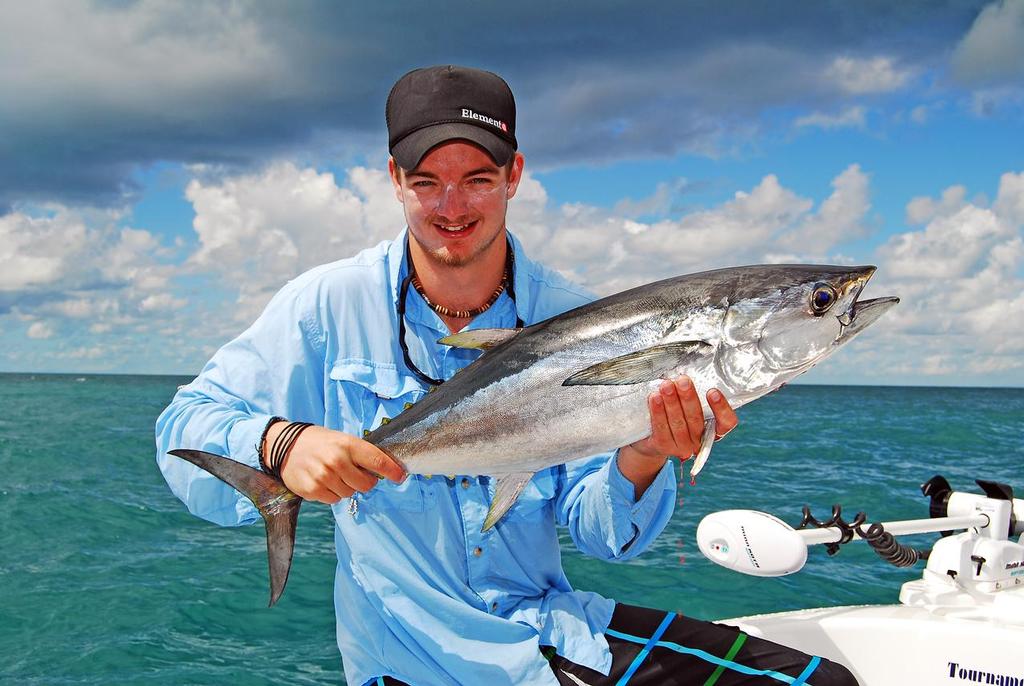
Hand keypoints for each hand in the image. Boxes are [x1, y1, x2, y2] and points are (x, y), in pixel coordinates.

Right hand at [264, 423, 405, 503]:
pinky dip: (332, 493)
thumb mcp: (342, 440)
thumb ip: (361, 454)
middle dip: (365, 482)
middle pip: (367, 485)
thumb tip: (385, 470)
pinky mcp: (313, 490)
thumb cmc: (320, 442)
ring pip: (349, 494)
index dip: (393, 472)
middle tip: (355, 474)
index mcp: (348, 445)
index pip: (378, 462)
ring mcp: (324, 476)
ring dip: (346, 487)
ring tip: (334, 475)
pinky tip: (323, 481)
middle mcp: (337, 461)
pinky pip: (334, 500)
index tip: (401, 477)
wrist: (284, 446)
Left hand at [618, 376, 737, 496]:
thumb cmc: (674, 415)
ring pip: (678, 423)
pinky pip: (661, 427)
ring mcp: (682, 447)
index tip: (712, 391)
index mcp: (712, 430)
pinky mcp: (663, 446)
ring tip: (666, 385)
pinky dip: (657, 411)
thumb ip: (692, 394)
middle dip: (689, 398)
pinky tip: (654, 397)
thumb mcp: (687, 406)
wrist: (650, 438)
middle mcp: (699, 441)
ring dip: (672, 402)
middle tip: (683, 380)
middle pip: (697, 419)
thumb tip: (689, 371)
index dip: (722, 409)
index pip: (726, 423)